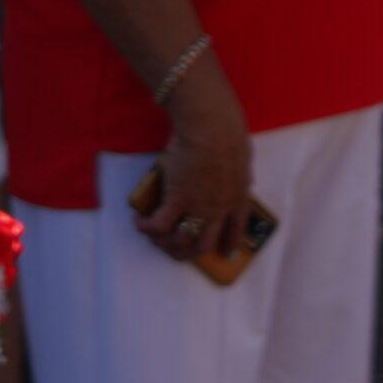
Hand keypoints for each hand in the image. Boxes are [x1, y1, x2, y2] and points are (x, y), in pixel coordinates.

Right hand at [135, 69, 249, 260]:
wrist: (212, 129)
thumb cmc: (227, 136)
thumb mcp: (242, 160)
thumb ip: (239, 173)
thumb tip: (242, 174)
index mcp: (238, 200)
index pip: (236, 232)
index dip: (228, 245)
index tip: (223, 254)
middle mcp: (220, 210)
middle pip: (205, 244)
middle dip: (188, 253)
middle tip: (174, 250)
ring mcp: (199, 207)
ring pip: (182, 241)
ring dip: (164, 243)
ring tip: (152, 237)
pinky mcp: (177, 199)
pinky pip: (160, 225)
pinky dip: (147, 228)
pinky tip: (139, 222)